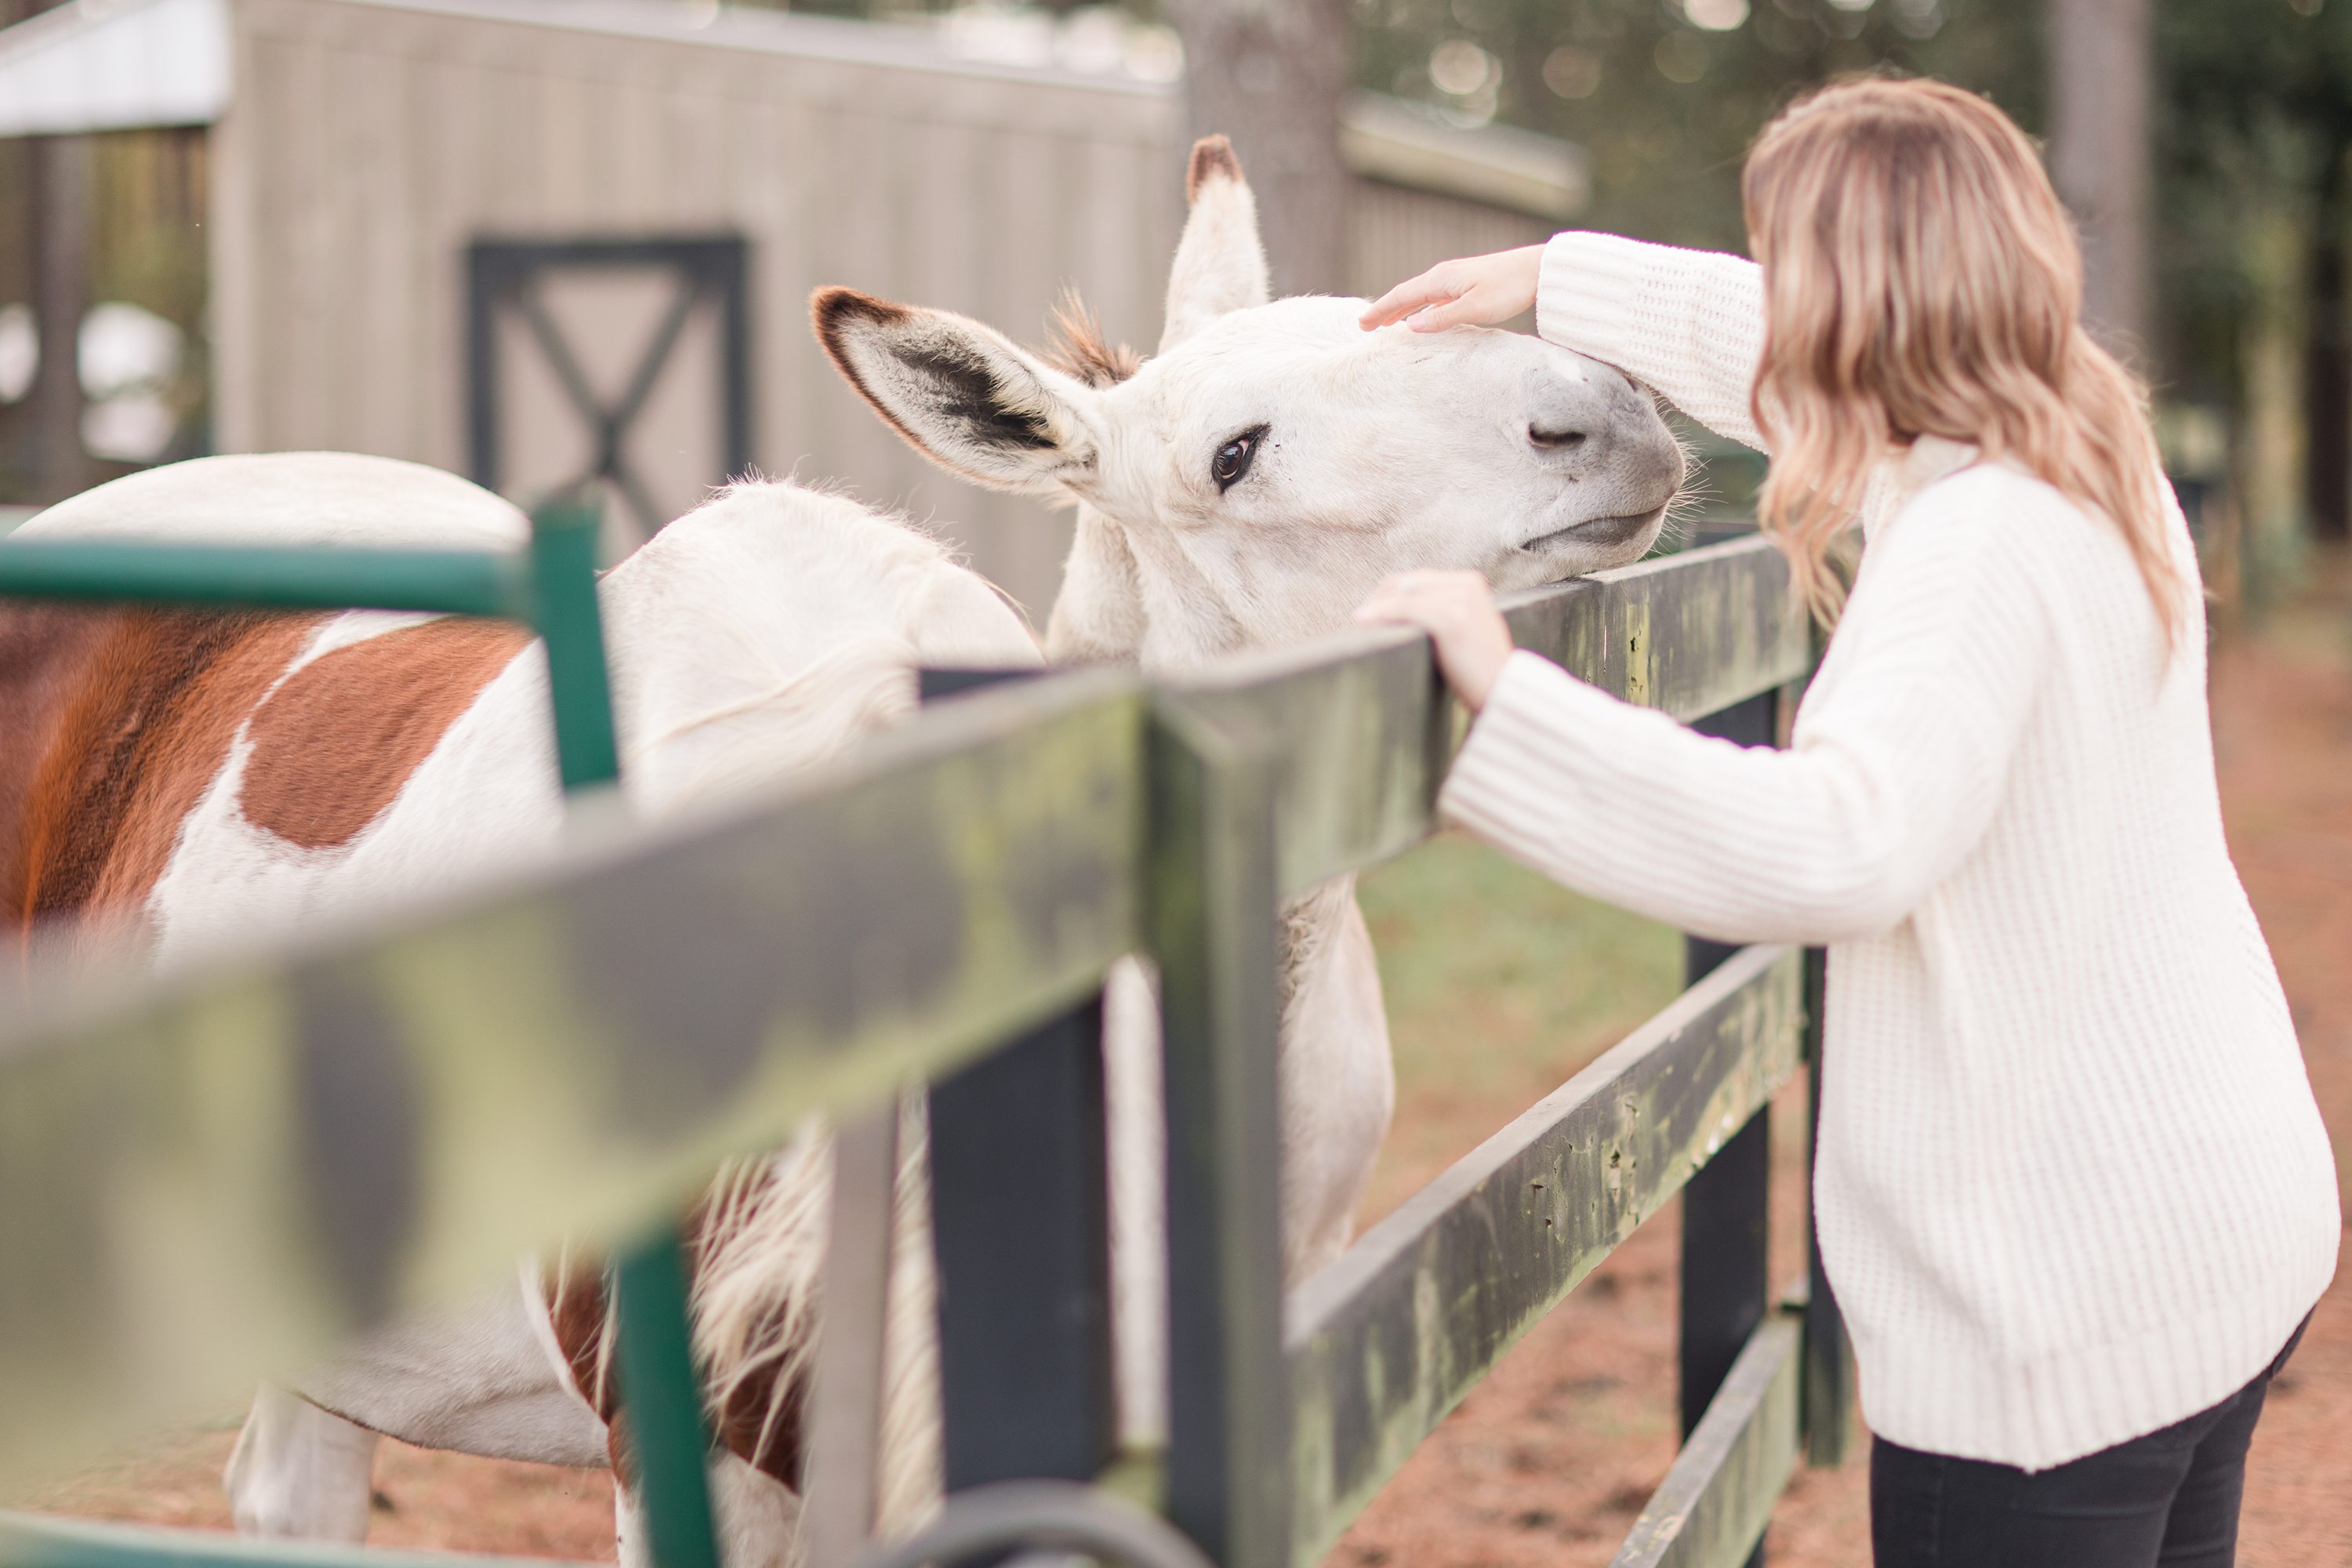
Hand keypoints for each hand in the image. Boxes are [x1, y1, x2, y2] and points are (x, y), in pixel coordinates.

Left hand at [1354, 570, 1515, 710]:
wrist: (1505, 690)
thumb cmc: (1480, 667)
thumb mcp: (1465, 627)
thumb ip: (1442, 610)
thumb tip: (1396, 610)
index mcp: (1469, 582)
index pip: (1415, 579)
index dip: (1387, 593)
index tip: (1368, 611)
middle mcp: (1467, 584)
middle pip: (1405, 582)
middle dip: (1378, 598)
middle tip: (1359, 619)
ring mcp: (1461, 599)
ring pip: (1403, 594)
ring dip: (1375, 607)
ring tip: (1358, 623)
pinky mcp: (1453, 618)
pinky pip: (1406, 608)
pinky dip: (1381, 613)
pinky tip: (1362, 621)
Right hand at [1358, 246, 1544, 332]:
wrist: (1537, 270)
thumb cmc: (1508, 288)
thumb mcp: (1475, 308)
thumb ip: (1442, 319)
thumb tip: (1410, 327)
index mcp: (1440, 280)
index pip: (1402, 296)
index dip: (1380, 311)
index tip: (1362, 324)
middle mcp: (1443, 276)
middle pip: (1406, 294)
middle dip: (1385, 310)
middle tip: (1365, 326)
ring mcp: (1455, 280)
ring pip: (1420, 296)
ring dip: (1401, 309)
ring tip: (1387, 323)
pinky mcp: (1466, 285)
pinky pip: (1434, 299)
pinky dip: (1420, 309)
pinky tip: (1421, 318)